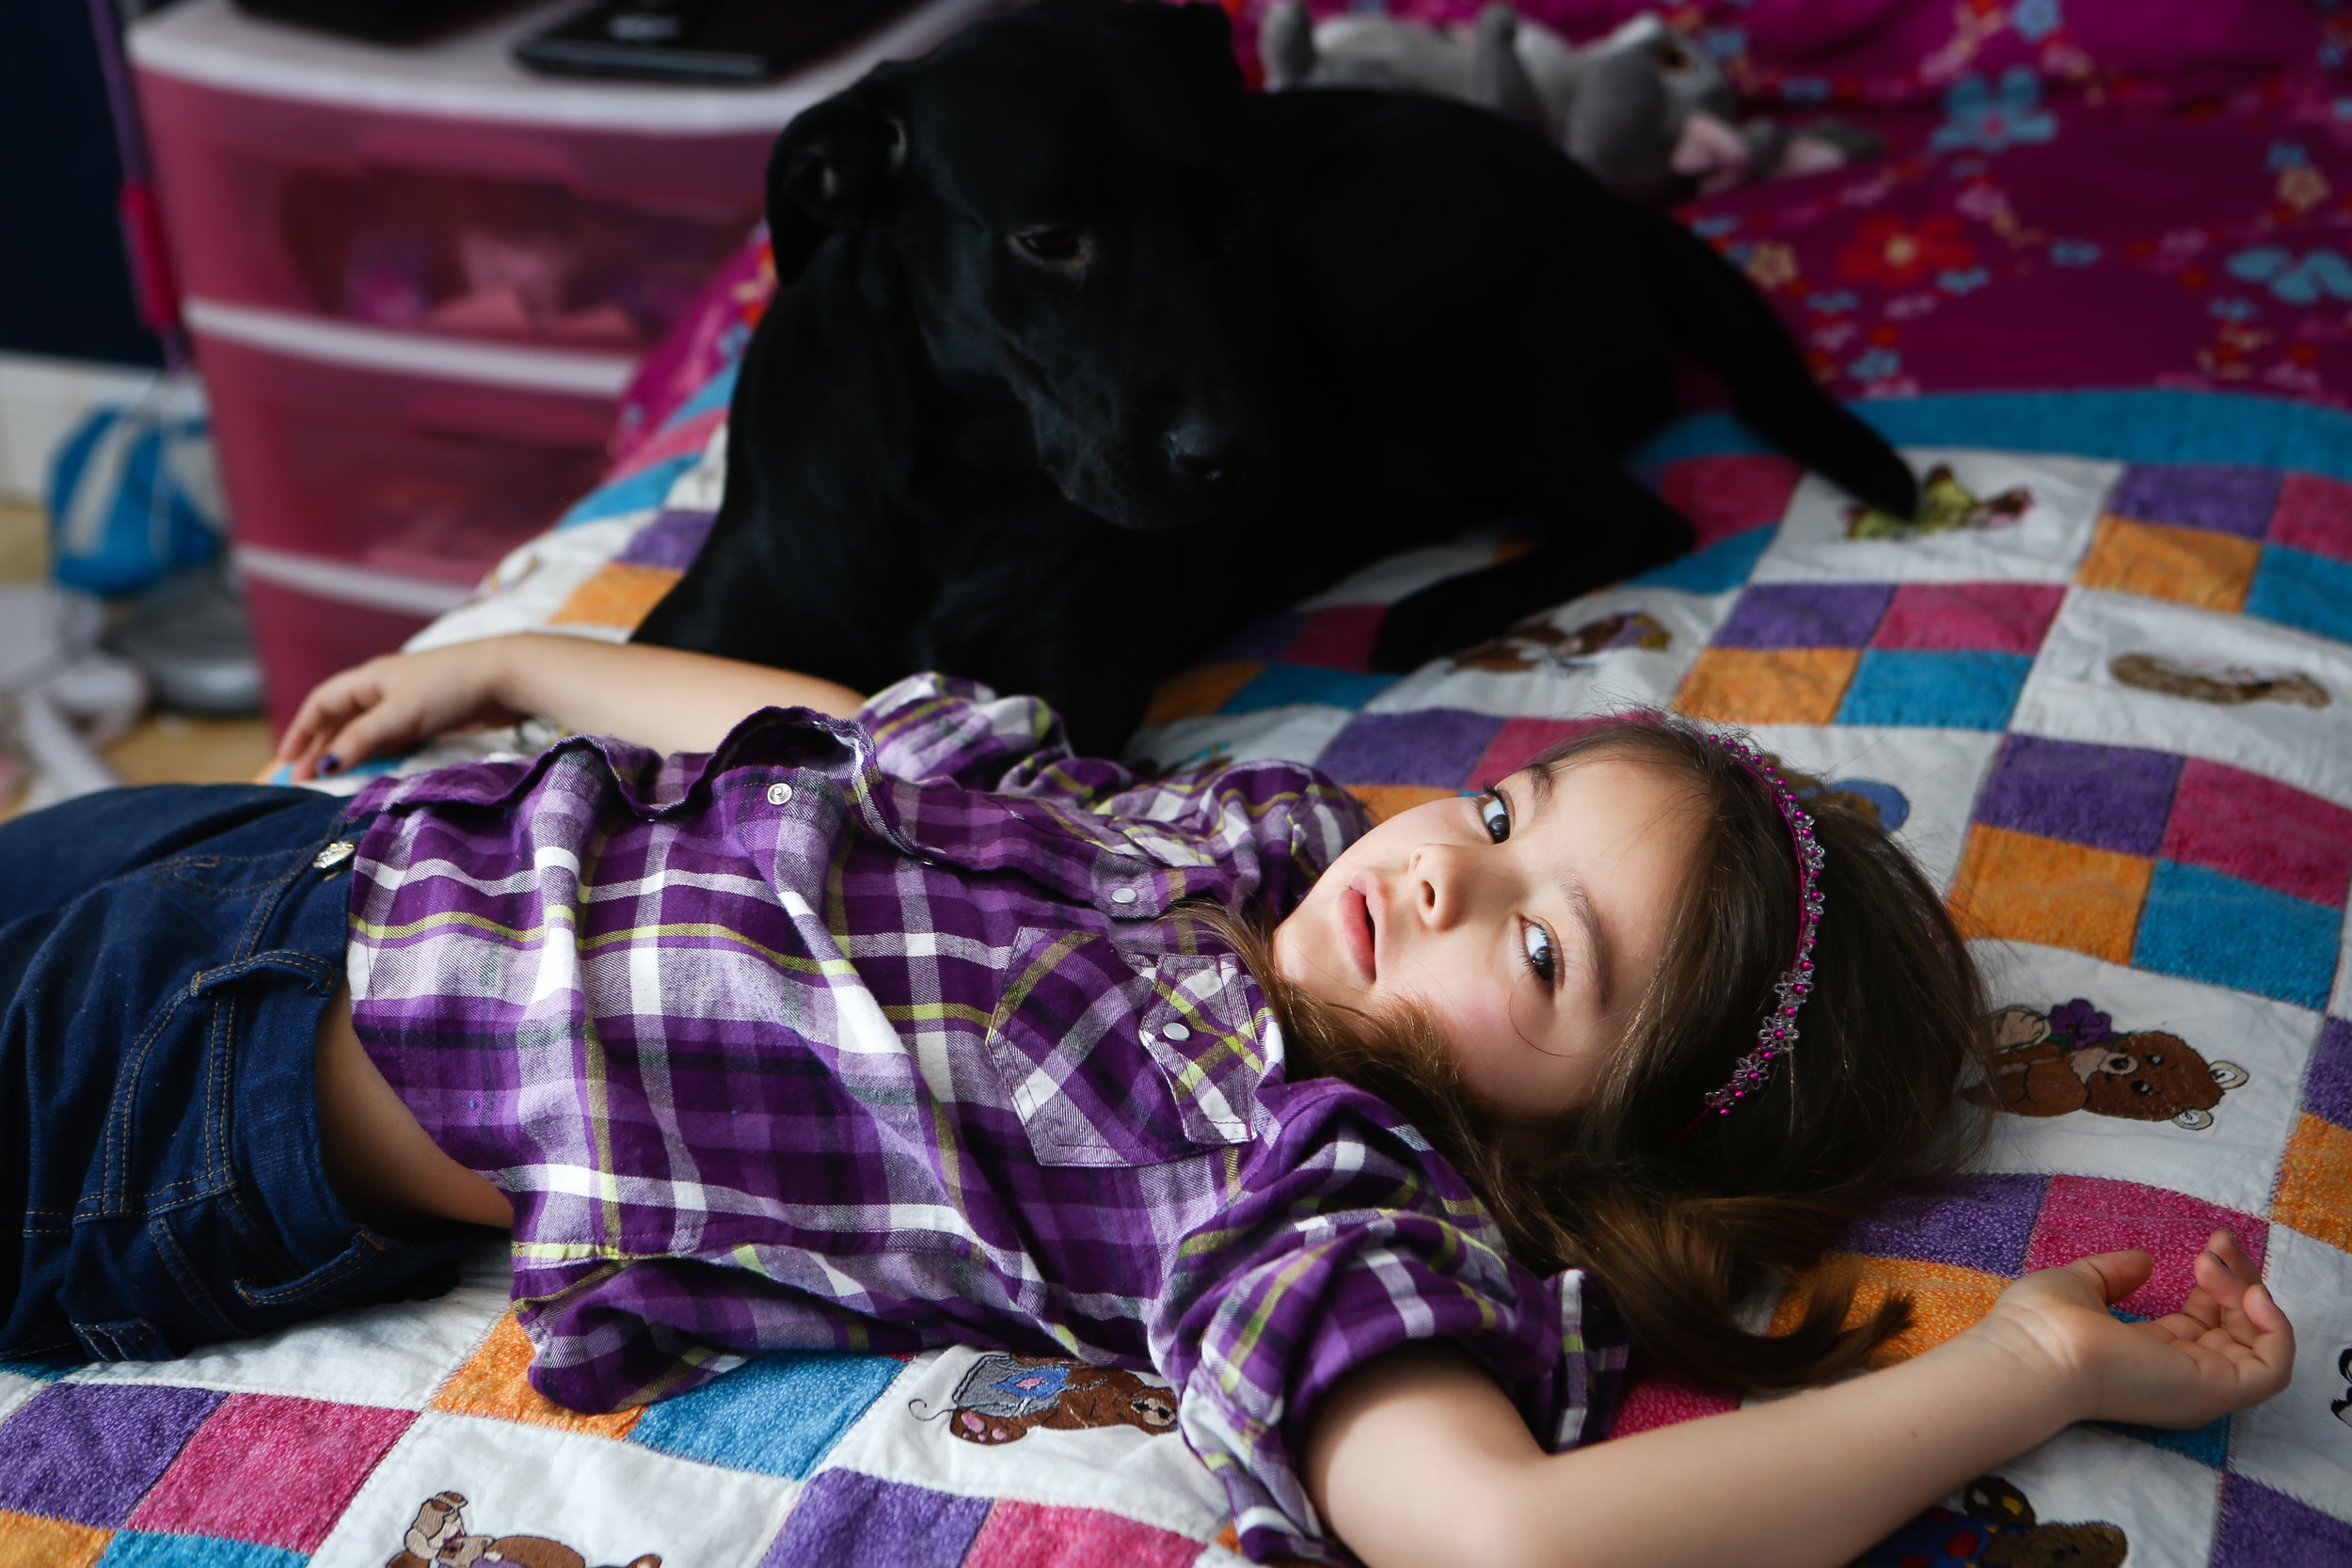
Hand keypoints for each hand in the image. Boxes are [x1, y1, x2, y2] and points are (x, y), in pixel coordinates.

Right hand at [275, 641, 526, 780]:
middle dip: (321, 746)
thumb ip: (361, 739)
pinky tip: (376, 770)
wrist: (509, 677)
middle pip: (342, 718)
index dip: (302, 730)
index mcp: (370, 678)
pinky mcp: (433, 717)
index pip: (322, 702)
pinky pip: (394, 737)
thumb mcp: (399, 715)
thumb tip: (324, 764)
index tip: (287, 761)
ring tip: (334, 779)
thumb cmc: (451, 688)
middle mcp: (386, 687)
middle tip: (306, 779)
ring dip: (349, 752)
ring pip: (368, 729)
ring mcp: (410, 702)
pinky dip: (379, 754)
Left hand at [1971, 1230, 2293, 1431]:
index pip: (2203, 1323)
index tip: (2208, 1246)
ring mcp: (2199, 1386)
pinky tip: (2249, 1293)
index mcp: (2148, 1354)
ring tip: (2213, 1262)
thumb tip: (2144, 1261)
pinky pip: (2272, 1370)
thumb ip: (2113, 1275)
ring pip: (2258, 1344)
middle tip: (2218, 1242)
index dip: (2214, 1284)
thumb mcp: (2080, 1286)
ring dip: (2250, 1294)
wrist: (2035, 1354)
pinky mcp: (2215, 1391)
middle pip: (2236, 1329)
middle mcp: (2179, 1375)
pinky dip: (2275, 1329)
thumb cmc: (2041, 1324)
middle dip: (2238, 1279)